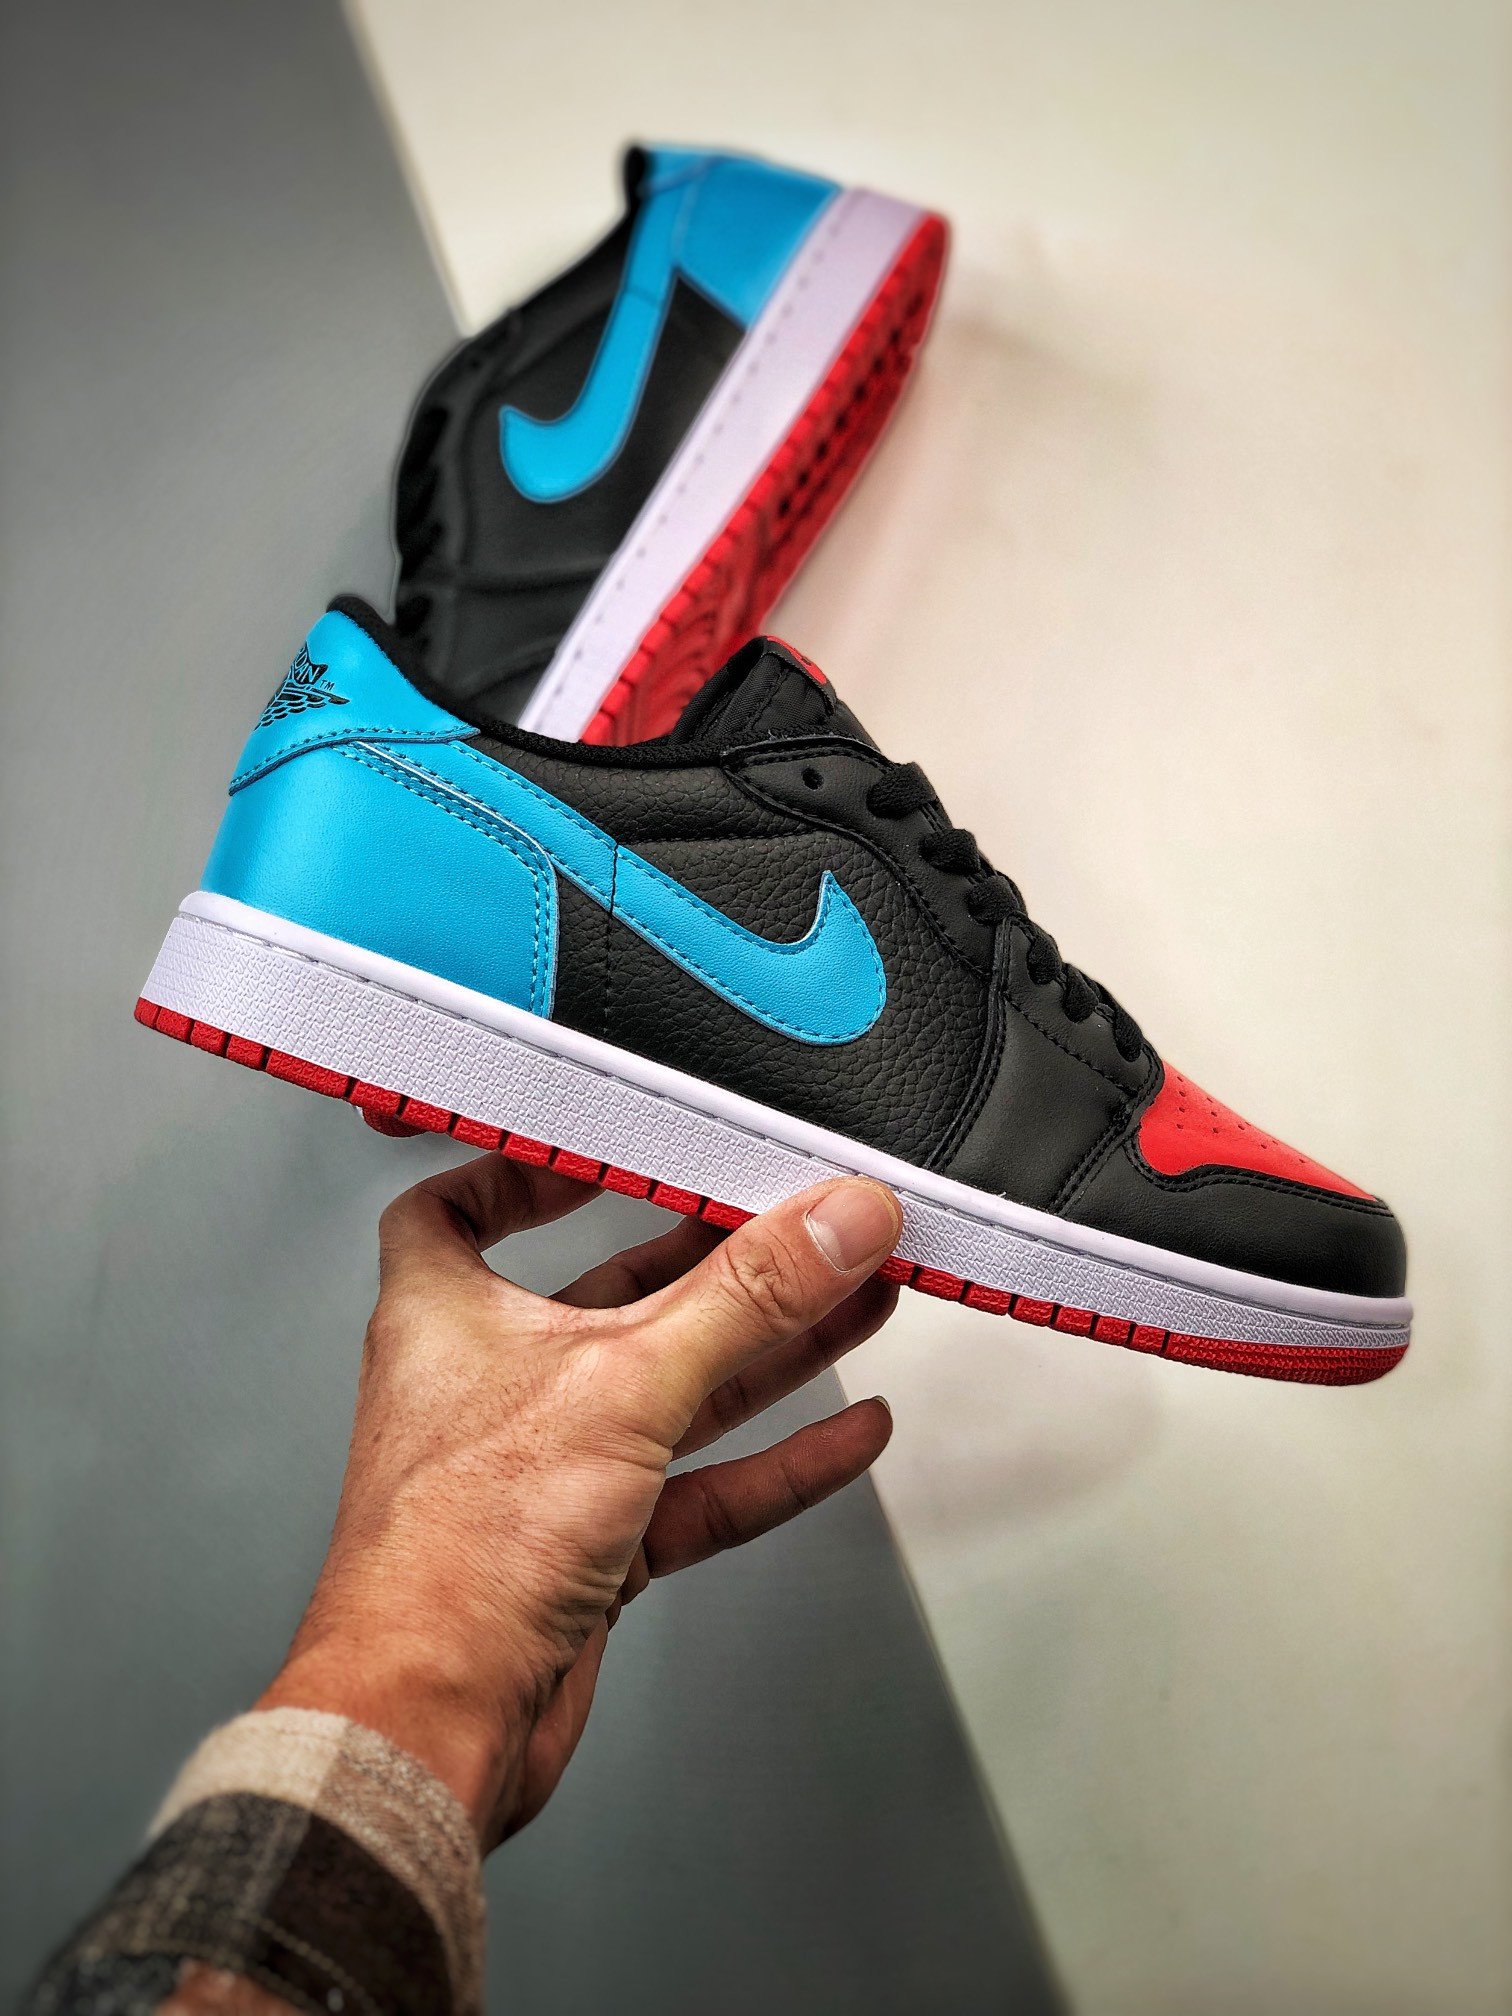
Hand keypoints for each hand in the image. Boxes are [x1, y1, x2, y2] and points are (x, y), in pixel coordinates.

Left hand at [258, 1154, 901, 1846]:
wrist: (434, 1723)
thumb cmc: (452, 1554)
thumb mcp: (623, 1381)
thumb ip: (744, 1297)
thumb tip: (832, 1220)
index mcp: (449, 1312)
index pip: (461, 1205)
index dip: (527, 1167)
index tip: (613, 1144)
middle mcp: (494, 1381)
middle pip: (617, 1294)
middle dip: (720, 1260)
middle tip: (806, 1224)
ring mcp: (549, 1466)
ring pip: (675, 1386)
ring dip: (770, 1348)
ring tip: (857, 1299)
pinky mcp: (594, 1543)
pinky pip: (701, 1483)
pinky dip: (774, 1459)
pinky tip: (844, 1433)